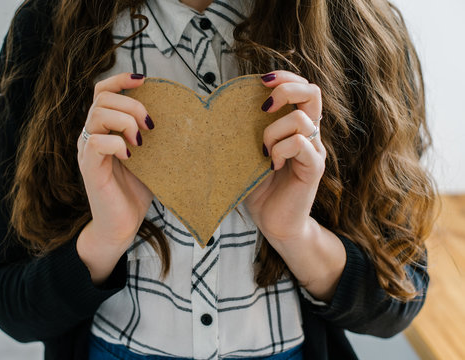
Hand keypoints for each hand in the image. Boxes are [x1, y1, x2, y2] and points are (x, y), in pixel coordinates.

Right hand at [76, 72, 154, 282]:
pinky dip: (116, 144)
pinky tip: (131, 156)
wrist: (122, 224)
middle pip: (102, 98)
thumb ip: (153, 135)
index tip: (144, 81)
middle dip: (131, 104)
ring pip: (97, 115)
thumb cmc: (136, 190)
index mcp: (105, 128)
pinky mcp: (88, 167)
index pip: (103, 91)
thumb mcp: (150, 156)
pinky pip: (96, 143)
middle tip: (151, 124)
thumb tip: (182, 117)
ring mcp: (88, 150)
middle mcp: (92, 134)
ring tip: (141, 140)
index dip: (120, 80)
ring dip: (124, 121)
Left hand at [244, 70, 325, 246]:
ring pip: (302, 120)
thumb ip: (243, 132)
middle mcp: (310, 134)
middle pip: (313, 92)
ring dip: (274, 131)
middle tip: (263, 106)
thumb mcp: (247, 154)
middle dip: (286, 90)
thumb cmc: (259, 189)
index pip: (302, 88)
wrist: (274, 223)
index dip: (285, 76)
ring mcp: (314, 150)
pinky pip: (302, 144)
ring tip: (263, 151)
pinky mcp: (314, 168)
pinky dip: (282, 149)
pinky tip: (271, 165)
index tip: (262, 80)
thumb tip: (213, 110)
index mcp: (295, 126)